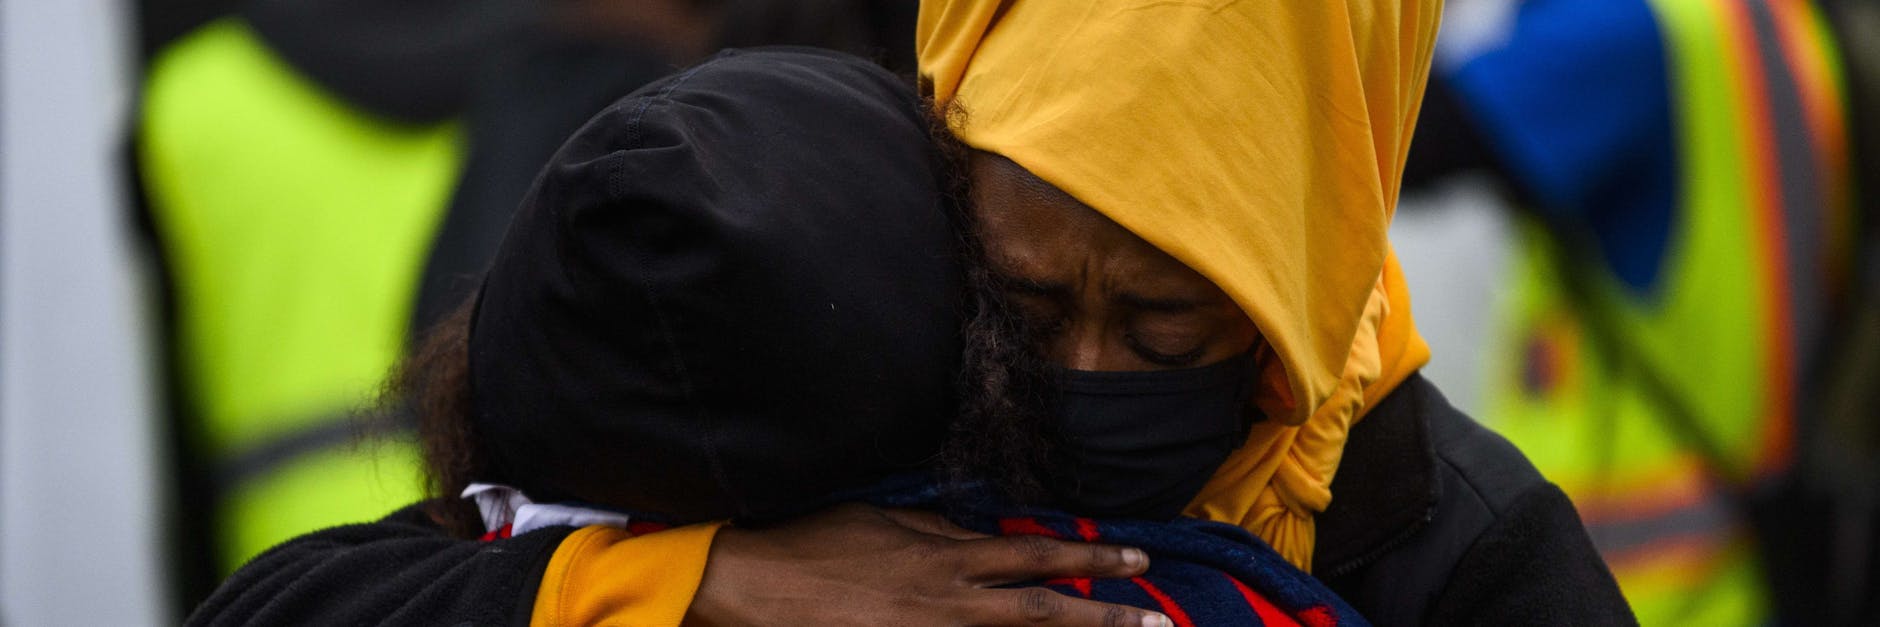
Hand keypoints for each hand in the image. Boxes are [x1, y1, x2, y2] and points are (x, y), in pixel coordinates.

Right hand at [685, 503, 1168, 626]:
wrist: (756, 585)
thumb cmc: (817, 542)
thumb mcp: (887, 521)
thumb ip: (941, 532)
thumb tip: (984, 535)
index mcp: (946, 556)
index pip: (1035, 556)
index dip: (1090, 560)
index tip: (1138, 561)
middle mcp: (948, 602)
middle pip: (1041, 613)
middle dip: (1103, 619)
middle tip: (1156, 623)